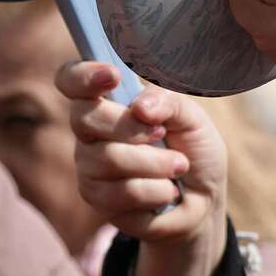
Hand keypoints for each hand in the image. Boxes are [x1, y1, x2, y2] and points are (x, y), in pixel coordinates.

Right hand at [59, 62, 227, 275]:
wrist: (205, 199)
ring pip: (109, 158)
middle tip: (162, 133)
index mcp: (108, 102)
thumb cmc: (193, 151)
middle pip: (84, 118)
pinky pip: (123, 192)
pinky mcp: (98, 200)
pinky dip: (156, 190)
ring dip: (156, 163)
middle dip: (130, 126)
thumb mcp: (193, 118)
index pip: (71, 80)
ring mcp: (89, 167)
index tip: (114, 76)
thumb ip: (169, 103)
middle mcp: (90, 133)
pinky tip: (166, 191)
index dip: (82, 75)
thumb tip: (140, 107)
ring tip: (178, 166)